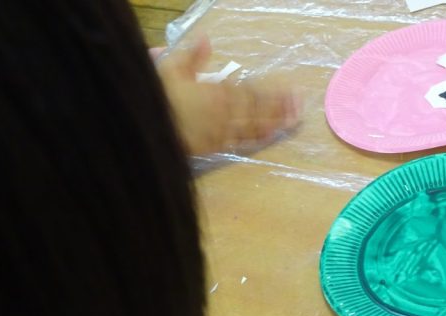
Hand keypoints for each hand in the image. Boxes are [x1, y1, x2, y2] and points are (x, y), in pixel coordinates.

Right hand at [156, 36, 299, 154]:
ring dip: (274, 122)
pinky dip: (257, 138)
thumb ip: (192, 56)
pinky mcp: (214, 146)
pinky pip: (241, 142)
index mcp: (216, 92)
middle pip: (258, 109)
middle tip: (299, 105)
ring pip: (253, 126)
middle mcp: (224, 112)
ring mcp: (221, 131)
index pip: (251, 91)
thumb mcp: (171, 69)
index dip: (272, 92)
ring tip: (292, 120)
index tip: (290, 90)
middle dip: (280, 107)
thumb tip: (206, 39)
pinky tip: (269, 136)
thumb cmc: (158, 96)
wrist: (146, 128)